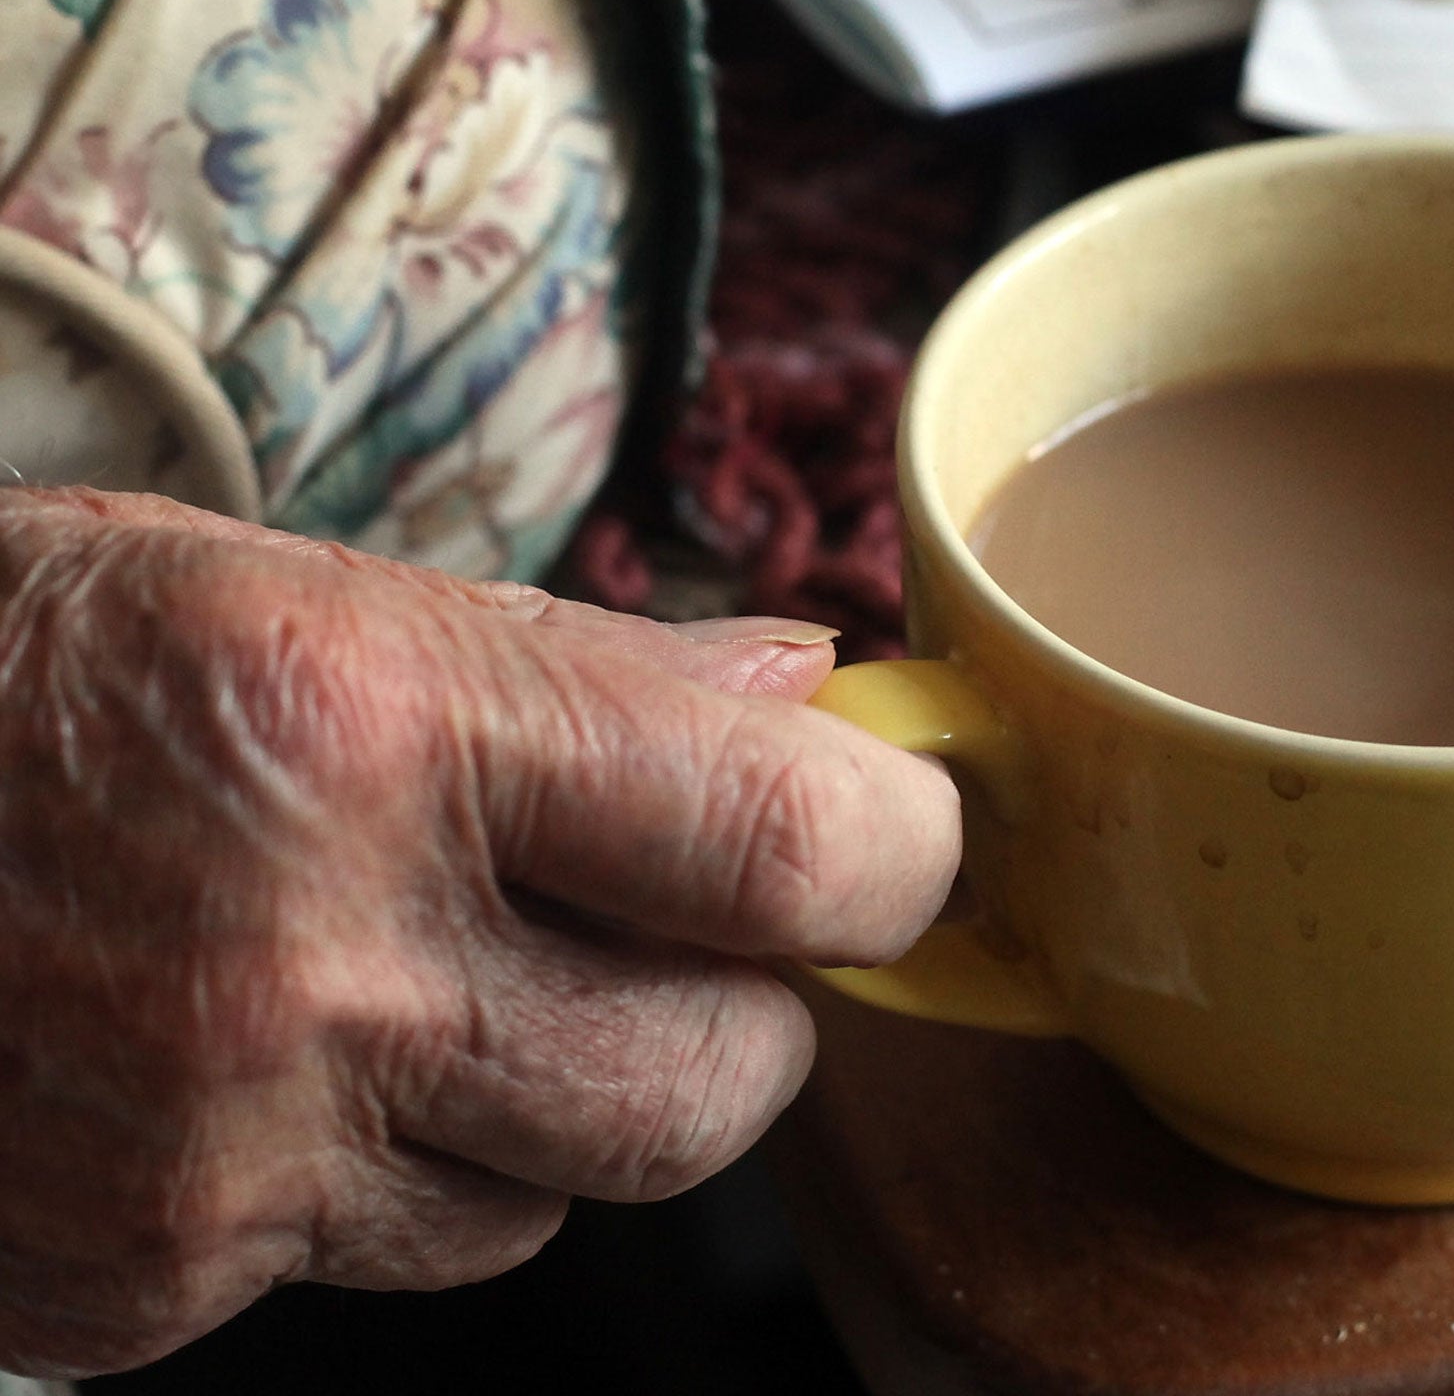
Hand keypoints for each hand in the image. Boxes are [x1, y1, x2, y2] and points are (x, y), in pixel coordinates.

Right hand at [0, 488, 958, 1377]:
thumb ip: (575, 660)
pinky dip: (406, 1167)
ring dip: (568, 1092)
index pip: (783, 847)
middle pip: (725, 1082)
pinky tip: (280, 1054)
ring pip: (574, 1187)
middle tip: (674, 910)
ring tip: (427, 966)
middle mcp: (310, 963)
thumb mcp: (279, 581)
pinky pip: (402, 1252)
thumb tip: (801, 697)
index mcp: (367, 722)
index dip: (897, 849)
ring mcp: (220, 1157)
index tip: (898, 826)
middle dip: (749, 1004)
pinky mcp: (141, 1286)